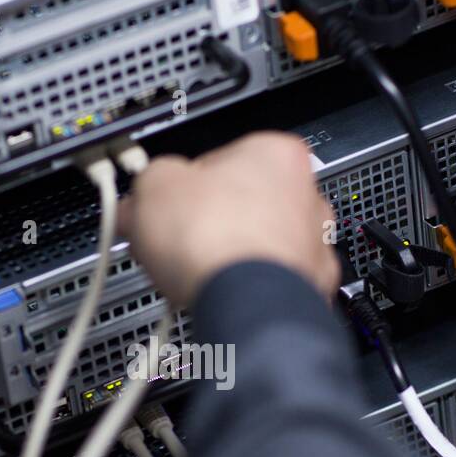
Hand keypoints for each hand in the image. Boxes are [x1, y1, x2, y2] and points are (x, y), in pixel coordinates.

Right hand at [119, 132, 338, 306]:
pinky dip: (244, 288)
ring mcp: (312, 245)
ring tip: (189, 273)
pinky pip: (267, 282)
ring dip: (225, 255)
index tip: (163, 203)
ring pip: (257, 245)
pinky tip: (216, 293)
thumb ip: (150, 181)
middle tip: (172, 239)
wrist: (243, 303)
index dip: (181, 186)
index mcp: (276, 153)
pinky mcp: (308, 289)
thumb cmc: (215, 239)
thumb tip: (142, 192)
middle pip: (241, 204)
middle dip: (205, 221)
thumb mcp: (154, 185)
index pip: (217, 160)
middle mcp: (306, 196)